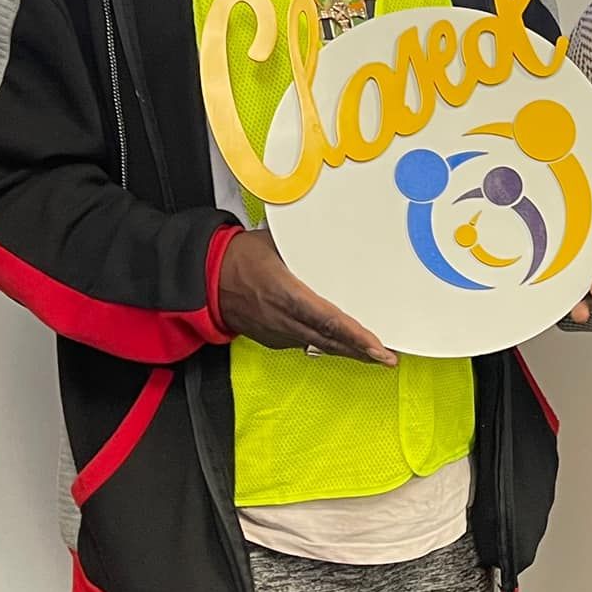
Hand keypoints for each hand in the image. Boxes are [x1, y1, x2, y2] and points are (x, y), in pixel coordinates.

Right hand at [216, 229, 396, 365]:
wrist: (203, 279)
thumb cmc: (236, 258)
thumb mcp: (273, 242)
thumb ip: (305, 244)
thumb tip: (333, 233)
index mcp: (285, 293)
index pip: (328, 319)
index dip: (355, 336)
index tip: (378, 347)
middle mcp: (282, 319)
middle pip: (329, 341)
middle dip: (362, 352)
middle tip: (388, 357)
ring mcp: (277, 332)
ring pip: (319, 345)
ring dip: (348, 351)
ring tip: (375, 354)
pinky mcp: (273, 338)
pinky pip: (306, 343)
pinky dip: (327, 345)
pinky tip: (344, 345)